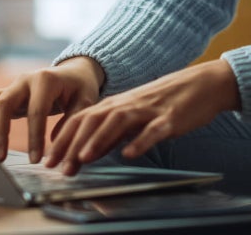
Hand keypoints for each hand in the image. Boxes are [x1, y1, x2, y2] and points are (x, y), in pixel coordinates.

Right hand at [0, 57, 103, 163]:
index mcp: (46, 80)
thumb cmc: (80, 89)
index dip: (34, 137)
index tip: (36, 160)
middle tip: (0, 159)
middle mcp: (24, 80)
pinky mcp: (6, 93)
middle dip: (0, 132)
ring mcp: (12, 86)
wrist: (73, 72)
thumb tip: (57, 152)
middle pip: (4, 103)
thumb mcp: (85, 101)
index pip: (36, 110)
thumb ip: (72, 124)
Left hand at [44, 59, 240, 175]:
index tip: (49, 159)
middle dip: (72, 143)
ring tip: (84, 158)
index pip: (82, 120)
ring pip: (118, 122)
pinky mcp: (170, 118)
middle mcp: (127, 104)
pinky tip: (130, 154)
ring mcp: (148, 110)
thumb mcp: (134, 117)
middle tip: (58, 166)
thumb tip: (87, 152)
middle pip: (93, 120)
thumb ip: (111, 134)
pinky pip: (153, 130)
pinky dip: (140, 141)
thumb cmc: (166, 103)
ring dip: (99, 140)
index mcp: (116, 104)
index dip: (63, 139)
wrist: (201, 84)